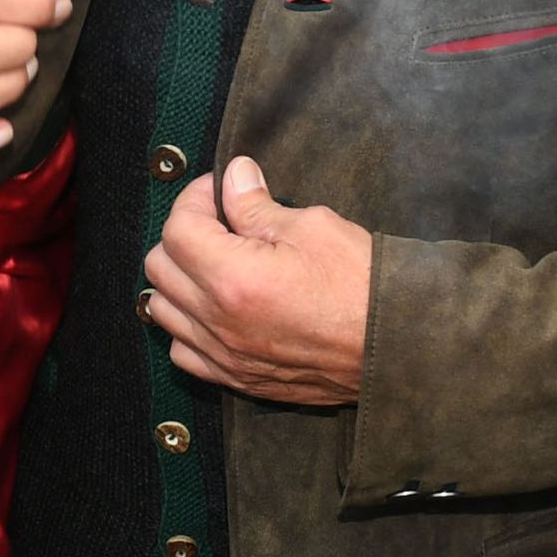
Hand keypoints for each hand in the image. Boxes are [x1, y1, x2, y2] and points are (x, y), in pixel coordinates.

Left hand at [140, 158, 371, 407]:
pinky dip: (188, 327)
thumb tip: (232, 178)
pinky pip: (183, 352)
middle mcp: (220, 322)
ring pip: (163, 311)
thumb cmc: (363, 286)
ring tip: (214, 264)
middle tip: (218, 222)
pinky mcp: (238, 378)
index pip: (178, 228)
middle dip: (182, 234)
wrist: (396, 348)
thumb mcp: (313, 227)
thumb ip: (257, 205)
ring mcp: (226, 355)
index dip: (196, 198)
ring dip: (179, 280)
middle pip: (159, 267)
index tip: (220, 190)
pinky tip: (216, 309)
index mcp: (235, 278)